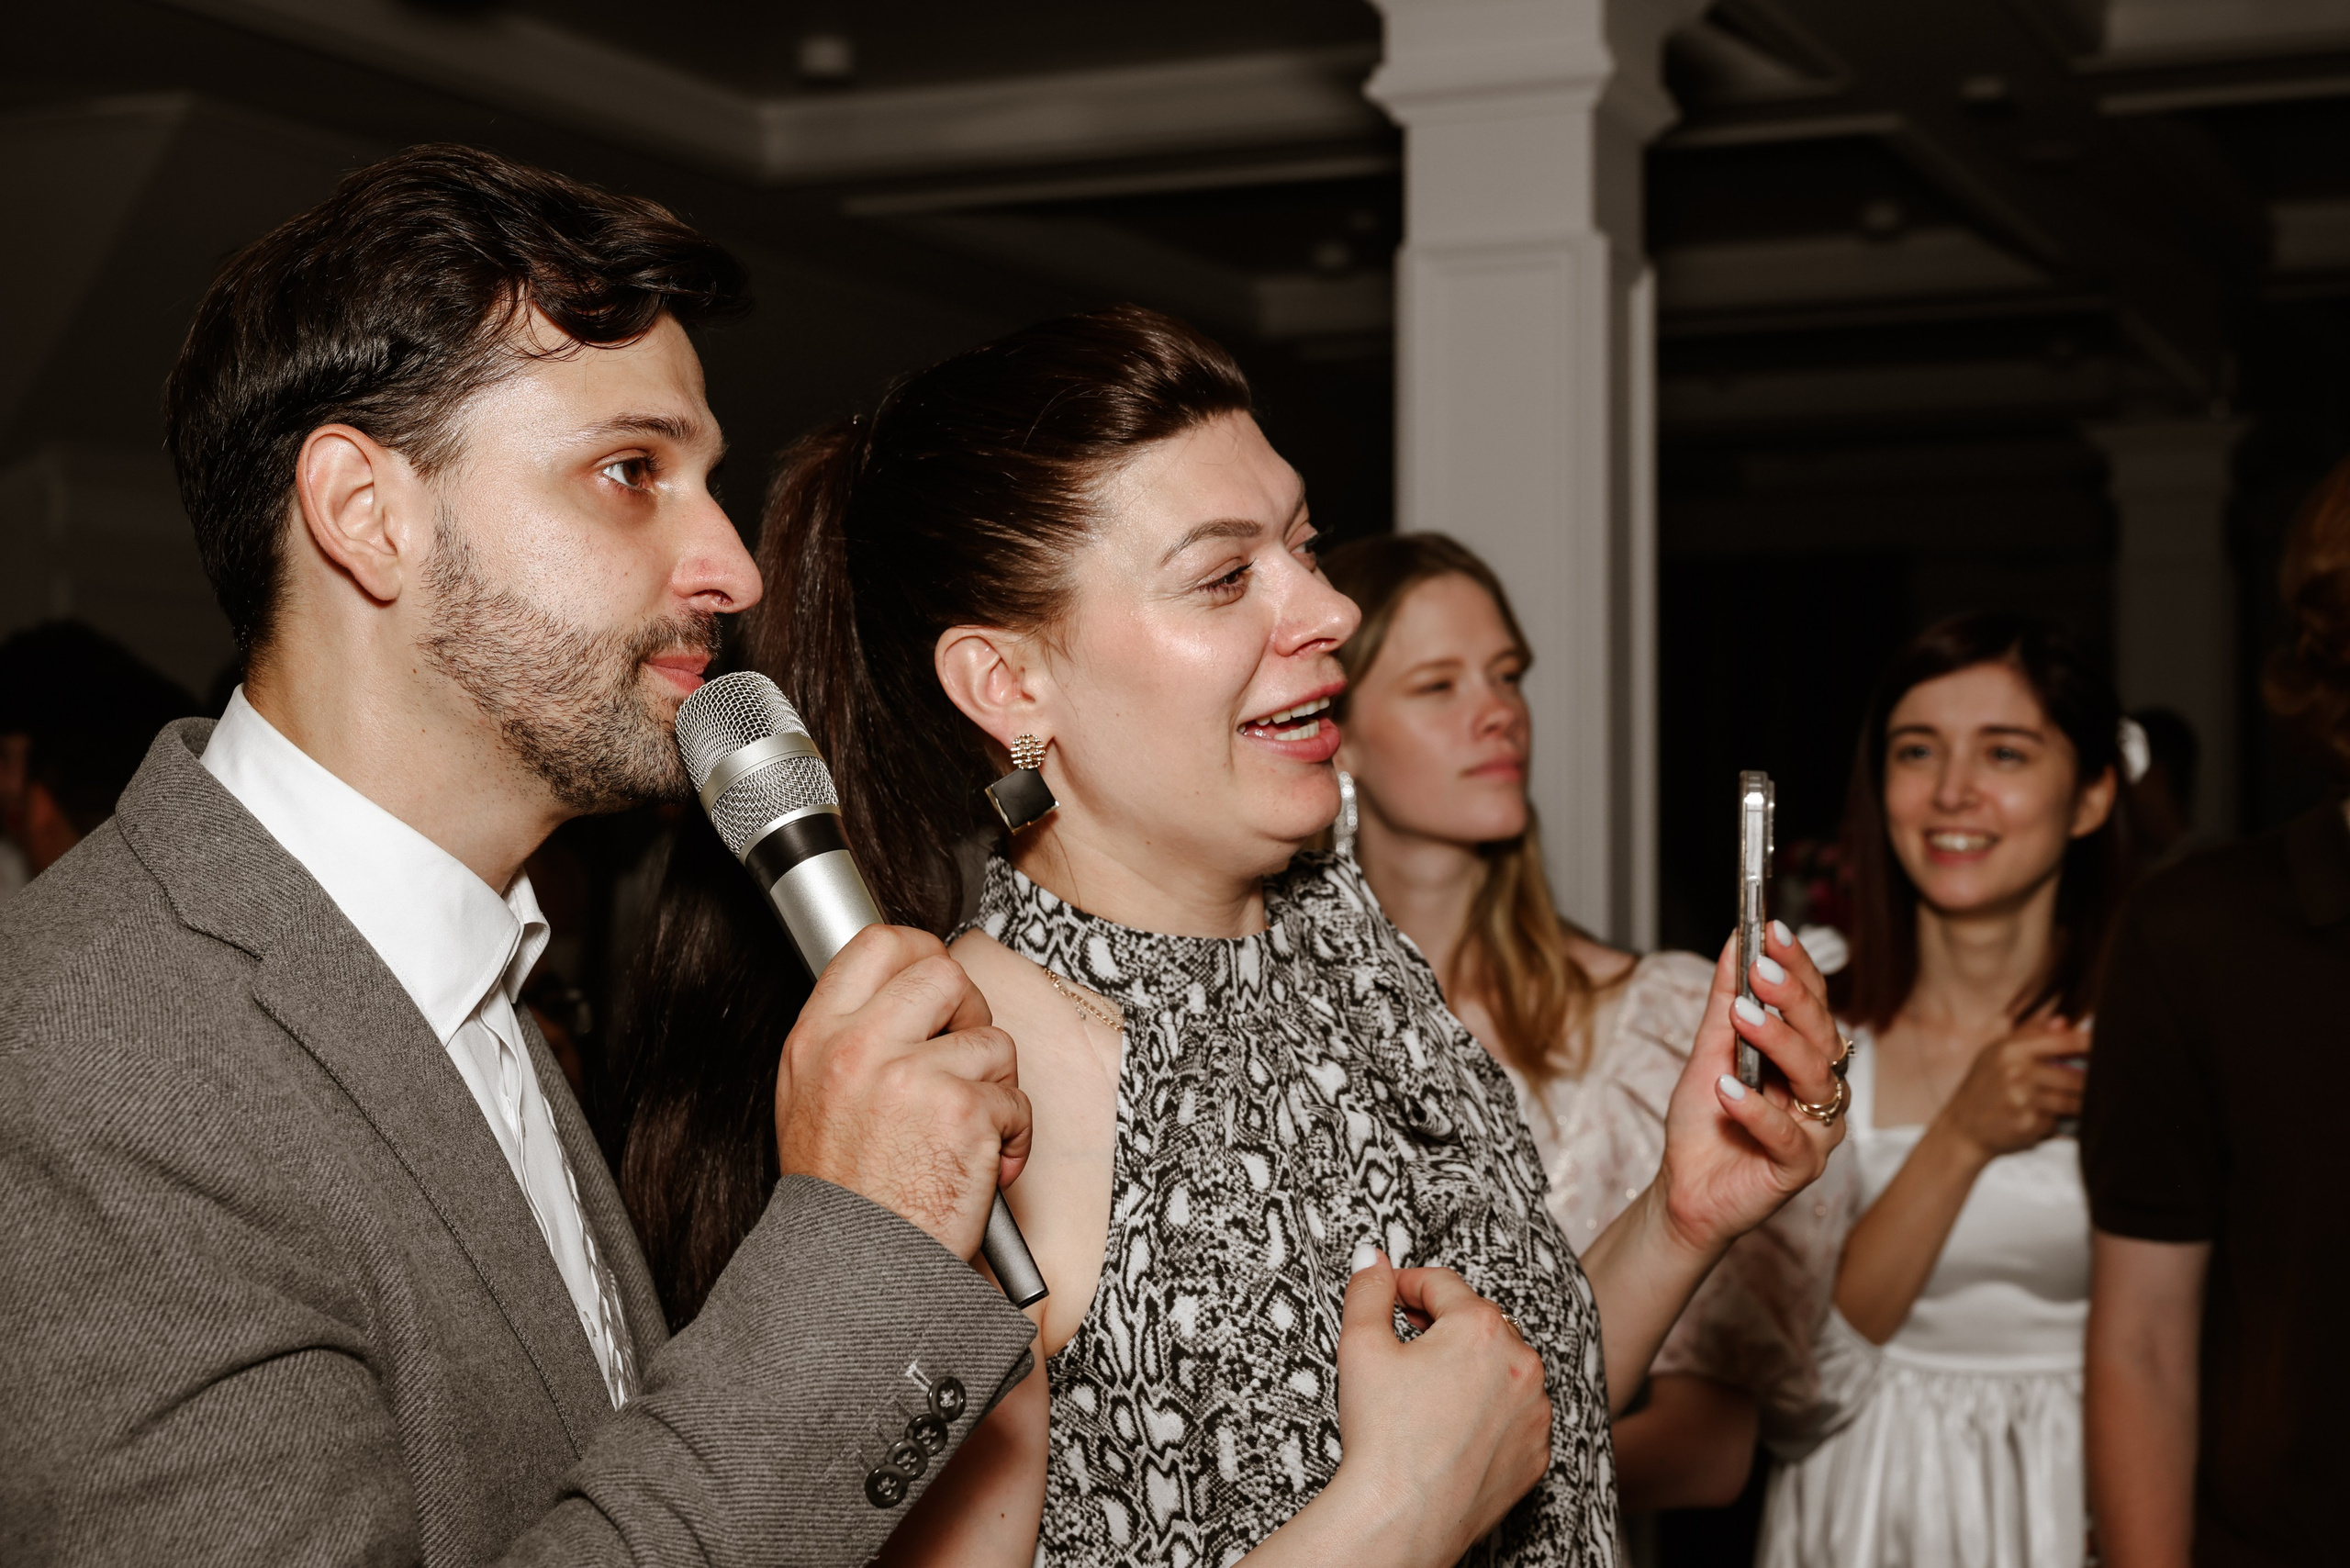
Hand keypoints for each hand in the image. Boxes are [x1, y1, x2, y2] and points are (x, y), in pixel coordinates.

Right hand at [773, 924, 1032, 1260]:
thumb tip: (904, 993)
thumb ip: (851, 1041)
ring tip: (964, 1136)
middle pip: (946, 973)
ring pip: (992, 1040)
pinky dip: (1014, 1137)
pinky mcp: (963, 1110)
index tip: (938, 990)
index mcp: (817, 1039)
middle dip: (969, 1017)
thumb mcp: (812, 1103)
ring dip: (995, 1088)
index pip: (877, 943)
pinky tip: (983, 1168)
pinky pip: (1016, 1098)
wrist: (856, 1278)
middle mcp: (859, 1047)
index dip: (921, 953)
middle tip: (963, 1065)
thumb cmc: (845, 1203)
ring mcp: (911, 1075)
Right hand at [1320, 1253, 1551, 1563]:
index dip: (1407, 1285)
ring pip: (1502, 1368)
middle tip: (1403, 1345)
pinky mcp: (1537, 1452)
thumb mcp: (1361, 1345)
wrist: (1404, 1517)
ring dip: (1471, 1368)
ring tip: (1428, 1391)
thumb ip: (1368, 1290)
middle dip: (1441, 1327)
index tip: (1390, 1296)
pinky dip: (1490, 1413)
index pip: (1441, 1283)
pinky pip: (1515, 1415)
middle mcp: (1521, 1363)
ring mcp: (1535, 1411)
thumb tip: (1373, 1259)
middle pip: (1477, 1323)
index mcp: (1481, 1327)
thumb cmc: (1384, 1436)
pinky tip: (1453, 1427)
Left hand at [1653, 922, 1845, 1259]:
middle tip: (1761, 970)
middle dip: (1793, 998)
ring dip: (1777, 1042)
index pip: (1814, 1002)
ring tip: (1741, 1018)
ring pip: (1815, 1078)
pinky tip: (1727, 1088)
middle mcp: (1821, 1089)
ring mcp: (1817, 1130)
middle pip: (1823, 1035)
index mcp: (1804, 1057)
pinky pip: (1788, 1135)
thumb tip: (1736, 939)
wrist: (1684, 1189)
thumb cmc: (1704, 1122)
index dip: (1798, 966)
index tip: (1772, 930)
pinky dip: (1756, 1110)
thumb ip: (1725, 1001)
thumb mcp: (1707, 1051)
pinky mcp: (1801, 1168)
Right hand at [1936, 1021, 2086, 1161]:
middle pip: (2078, 1077)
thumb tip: (2065, 1021)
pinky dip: (2058, 1123)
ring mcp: (2024, 1100)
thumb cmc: (1983, 1087)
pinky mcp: (2029, 1125)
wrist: (1962, 1128)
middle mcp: (2017, 1073)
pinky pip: (2061, 1122)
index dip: (2093, 1043)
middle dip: (2090, 1084)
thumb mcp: (1996, 1053)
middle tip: (2095, 1086)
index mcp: (2011, 1049)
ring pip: (2074, 1102)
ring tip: (2067, 1105)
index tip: (2110, 1047)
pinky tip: (2041, 1121)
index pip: (2065, 1041)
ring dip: (2078, 1106)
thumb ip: (2030, 1034)